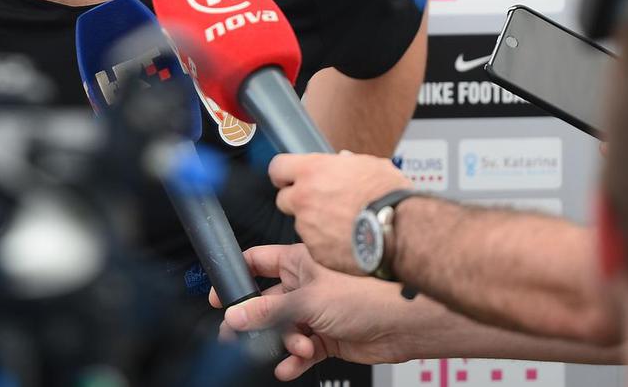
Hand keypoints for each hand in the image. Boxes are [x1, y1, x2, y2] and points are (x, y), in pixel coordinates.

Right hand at [209, 244, 413, 381]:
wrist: (405, 322)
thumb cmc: (367, 292)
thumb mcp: (307, 300)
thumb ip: (268, 311)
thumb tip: (236, 315)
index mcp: (298, 261)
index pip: (258, 263)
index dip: (237, 277)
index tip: (221, 294)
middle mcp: (306, 284)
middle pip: (268, 302)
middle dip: (255, 320)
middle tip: (238, 334)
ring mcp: (317, 311)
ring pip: (284, 329)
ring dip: (284, 342)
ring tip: (295, 348)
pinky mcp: (329, 336)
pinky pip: (303, 349)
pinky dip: (295, 360)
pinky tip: (291, 367)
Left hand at [267, 151, 412, 274]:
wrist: (401, 231)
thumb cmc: (389, 196)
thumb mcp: (370, 165)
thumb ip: (346, 163)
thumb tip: (342, 161)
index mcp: (312, 171)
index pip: (277, 167)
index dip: (284, 173)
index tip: (289, 178)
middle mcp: (304, 198)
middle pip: (284, 199)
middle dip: (299, 201)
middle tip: (321, 203)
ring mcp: (308, 227)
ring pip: (301, 224)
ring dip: (315, 224)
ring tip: (344, 224)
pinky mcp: (316, 251)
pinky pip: (315, 246)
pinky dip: (326, 244)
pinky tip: (347, 240)